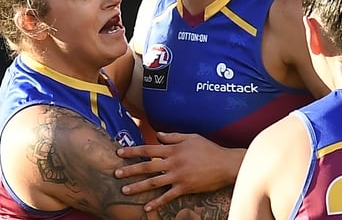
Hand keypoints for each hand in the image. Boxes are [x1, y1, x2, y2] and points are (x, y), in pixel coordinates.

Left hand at [114, 132, 243, 211]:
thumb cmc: (209, 149)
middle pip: (147, 166)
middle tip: (116, 173)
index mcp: (173, 149)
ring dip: (138, 187)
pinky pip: (168, 196)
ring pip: (154, 182)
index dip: (133, 151)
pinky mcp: (185, 188)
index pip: (148, 148)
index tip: (119, 153)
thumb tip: (157, 134)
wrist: (225, 164)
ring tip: (124, 190)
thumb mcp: (191, 137)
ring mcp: (178, 176)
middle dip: (130, 170)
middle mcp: (173, 162)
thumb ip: (173, 136)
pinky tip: (147, 207)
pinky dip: (157, 202)